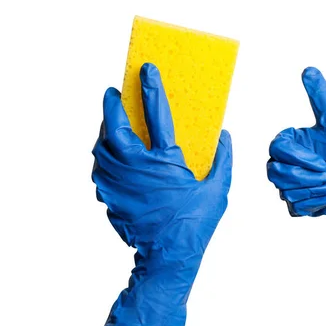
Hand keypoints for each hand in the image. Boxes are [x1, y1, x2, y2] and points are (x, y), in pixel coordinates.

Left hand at [92, 63, 231, 325]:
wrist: (168, 256)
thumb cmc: (196, 223)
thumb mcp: (218, 190)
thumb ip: (224, 159)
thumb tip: (225, 135)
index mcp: (165, 161)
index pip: (157, 114)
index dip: (152, 87)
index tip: (147, 69)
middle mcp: (136, 167)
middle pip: (115, 125)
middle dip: (113, 104)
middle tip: (114, 92)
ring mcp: (118, 182)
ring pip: (102, 145)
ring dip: (105, 129)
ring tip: (111, 121)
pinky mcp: (109, 195)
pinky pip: (100, 168)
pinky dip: (104, 156)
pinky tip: (110, 154)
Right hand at [266, 67, 325, 256]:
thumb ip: (320, 97)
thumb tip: (310, 69)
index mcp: (289, 144)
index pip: (276, 149)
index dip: (299, 158)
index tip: (322, 162)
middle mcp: (284, 164)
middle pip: (275, 173)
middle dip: (306, 178)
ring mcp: (288, 186)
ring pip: (286, 192)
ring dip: (317, 191)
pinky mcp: (297, 206)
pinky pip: (297, 208)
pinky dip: (318, 204)